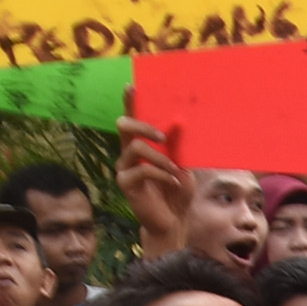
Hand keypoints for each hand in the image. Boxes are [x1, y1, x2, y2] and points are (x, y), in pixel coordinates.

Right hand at [113, 115, 194, 257]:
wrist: (174, 220)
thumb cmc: (177, 190)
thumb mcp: (182, 163)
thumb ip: (177, 144)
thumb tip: (179, 120)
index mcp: (142, 145)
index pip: (133, 119)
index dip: (130, 102)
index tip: (132, 86)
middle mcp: (128, 153)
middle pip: (124, 126)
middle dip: (143, 125)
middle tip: (163, 136)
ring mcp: (124, 168)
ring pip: (136, 148)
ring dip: (160, 157)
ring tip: (174, 169)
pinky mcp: (125, 184)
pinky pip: (142, 169)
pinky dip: (161, 173)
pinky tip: (172, 182)